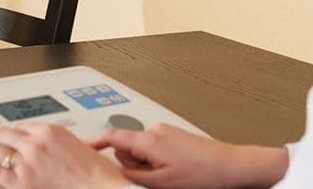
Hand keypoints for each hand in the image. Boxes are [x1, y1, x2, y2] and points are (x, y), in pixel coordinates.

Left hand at [0, 122, 131, 188]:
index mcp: (51, 131)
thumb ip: (60, 143)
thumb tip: (53, 148)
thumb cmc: (97, 175)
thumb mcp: (80, 146)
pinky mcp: (22, 182)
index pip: (20, 125)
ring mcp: (28, 162)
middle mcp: (37, 143)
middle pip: (3, 134)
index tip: (6, 136)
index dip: (10, 132)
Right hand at [90, 123, 280, 188]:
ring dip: (146, 163)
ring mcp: (165, 131)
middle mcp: (154, 130)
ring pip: (141, 149)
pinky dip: (156, 159)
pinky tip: (174, 169)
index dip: (94, 142)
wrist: (230, 166)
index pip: (111, 136)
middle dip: (132, 163)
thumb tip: (115, 173)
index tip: (81, 148)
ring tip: (169, 174)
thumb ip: (133, 176)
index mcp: (148, 139)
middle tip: (152, 178)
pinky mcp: (173, 134)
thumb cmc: (202, 174)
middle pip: (125, 147)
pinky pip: (154, 147)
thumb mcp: (161, 184)